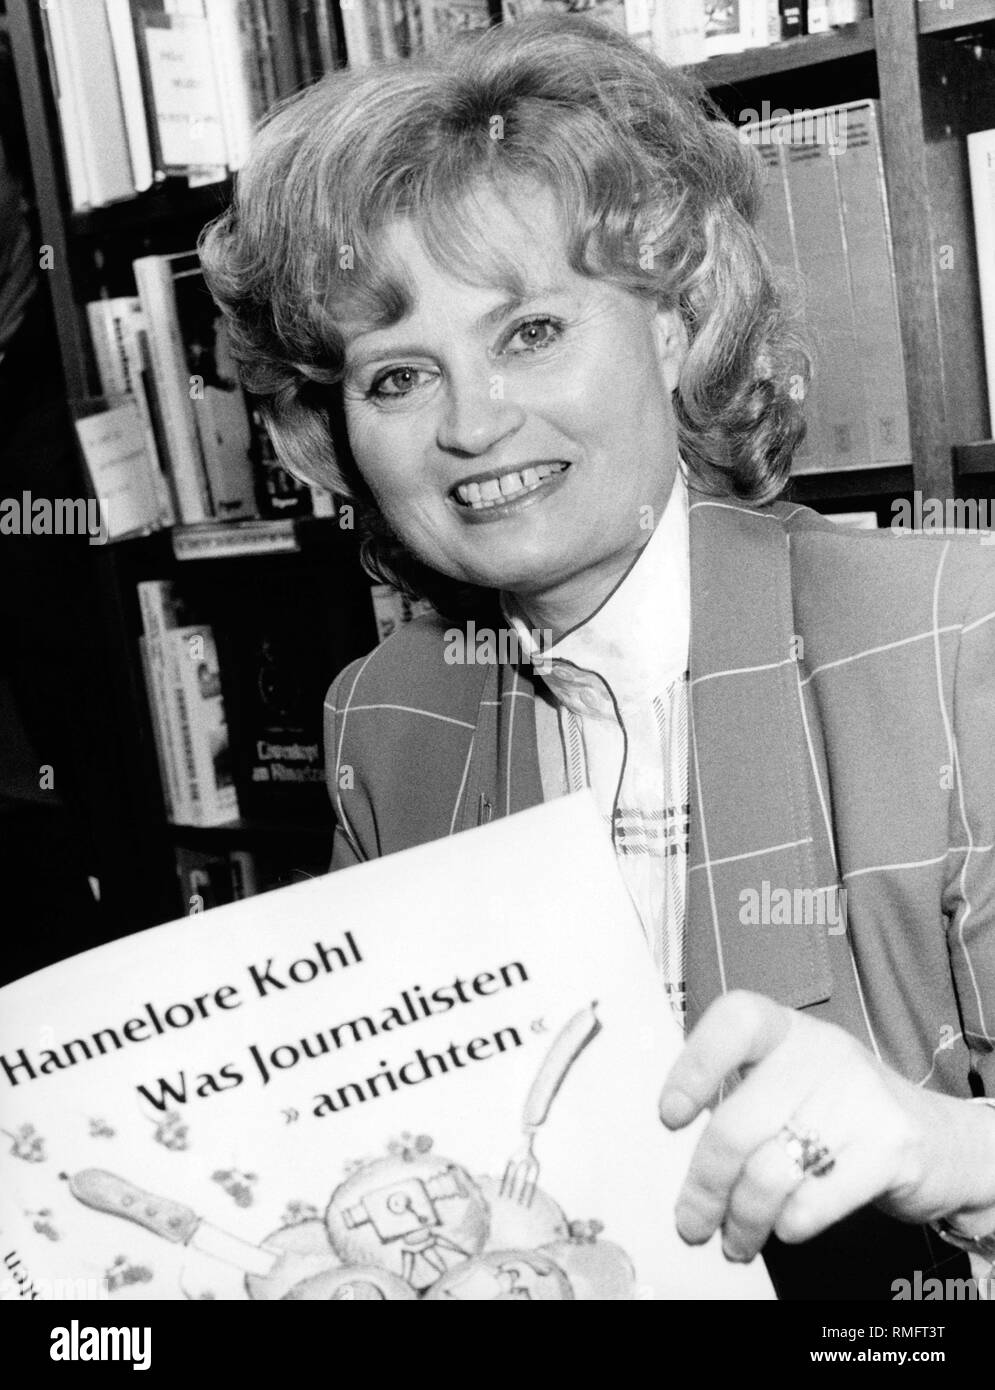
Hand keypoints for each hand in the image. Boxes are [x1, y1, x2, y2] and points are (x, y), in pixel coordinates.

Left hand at [658, 991, 994, 1261]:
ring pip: (770, 1172)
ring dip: (742, 1219)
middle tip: (692, 1221)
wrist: (937, 1140)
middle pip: (738, 1124)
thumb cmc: (837, 1112)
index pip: (736, 1020)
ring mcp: (861, 1097)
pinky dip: (789, 1225)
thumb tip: (674, 1154)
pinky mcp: (890, 1148)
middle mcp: (823, 1052)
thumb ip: (741, 1099)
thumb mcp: (791, 1082)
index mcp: (788, 1028)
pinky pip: (815, 1200)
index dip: (695, 1066)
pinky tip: (785, 1228)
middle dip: (705, 1185)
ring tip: (735, 1240)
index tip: (670, 1116)